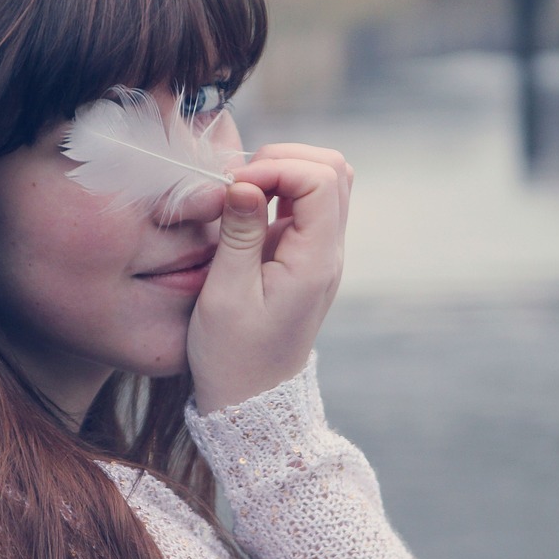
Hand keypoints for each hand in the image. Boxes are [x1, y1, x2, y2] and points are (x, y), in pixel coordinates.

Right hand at [187, 144, 352, 413]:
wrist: (249, 398)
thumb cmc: (232, 356)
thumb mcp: (224, 295)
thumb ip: (238, 234)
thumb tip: (244, 183)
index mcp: (316, 262)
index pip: (321, 179)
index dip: (276, 167)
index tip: (232, 188)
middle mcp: (329, 252)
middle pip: (334, 169)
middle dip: (283, 160)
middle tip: (237, 184)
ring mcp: (321, 253)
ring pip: (325, 182)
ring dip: (282, 172)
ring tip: (240, 193)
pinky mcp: (305, 255)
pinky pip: (306, 203)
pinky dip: (278, 191)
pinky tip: (244, 209)